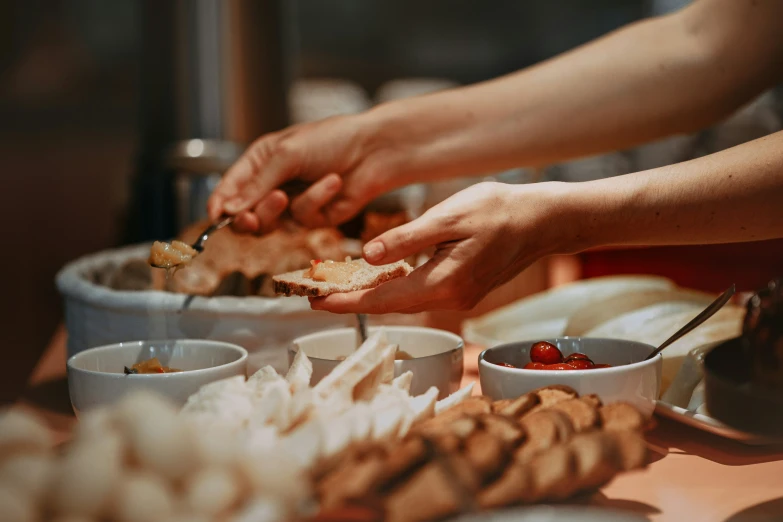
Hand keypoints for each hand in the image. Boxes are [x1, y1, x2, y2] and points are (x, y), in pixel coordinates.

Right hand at [207, 114, 402, 232]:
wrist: (374, 150)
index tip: (215, 217)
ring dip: (278, 210)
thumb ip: (257, 184)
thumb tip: (228, 210)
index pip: (230, 189)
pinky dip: (316, 201)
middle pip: (247, 215)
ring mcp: (294, 203)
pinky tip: (332, 183)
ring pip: (272, 224)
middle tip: (249, 218)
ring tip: (286, 195)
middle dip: (247, 217)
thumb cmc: (331, 140)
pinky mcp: (316, 217)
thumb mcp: (287, 155)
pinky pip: (304, 219)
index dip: (220, 205)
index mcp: (260, 162)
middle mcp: (274, 184)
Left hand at [310, 182, 568, 313]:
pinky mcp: (463, 290)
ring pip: (404, 301)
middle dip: (351, 300)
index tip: (314, 302)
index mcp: (443, 283)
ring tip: (338, 285)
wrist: (543, 220)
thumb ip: (407, 238)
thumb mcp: (449, 216)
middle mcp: (450, 298)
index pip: (382, 299)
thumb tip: (367, 256)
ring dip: (371, 294)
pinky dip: (394, 288)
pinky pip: (420, 294)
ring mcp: (459, 297)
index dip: (345, 301)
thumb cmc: (500, 211)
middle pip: (389, 305)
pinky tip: (379, 276)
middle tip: (316, 294)